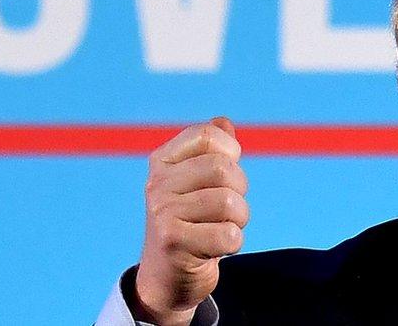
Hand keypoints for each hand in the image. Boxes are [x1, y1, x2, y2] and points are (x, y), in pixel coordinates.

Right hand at [133, 117, 248, 325]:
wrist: (166, 277)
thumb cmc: (190, 223)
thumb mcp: (195, 184)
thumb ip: (210, 152)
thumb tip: (223, 122)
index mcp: (163, 161)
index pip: (208, 135)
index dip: (231, 152)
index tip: (227, 173)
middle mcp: (157, 183)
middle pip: (224, 170)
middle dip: (240, 190)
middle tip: (228, 209)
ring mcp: (162, 213)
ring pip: (230, 203)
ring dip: (239, 220)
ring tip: (222, 227)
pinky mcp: (173, 243)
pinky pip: (228, 235)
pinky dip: (233, 243)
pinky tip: (216, 247)